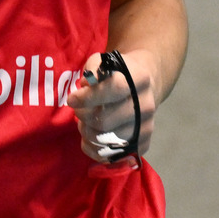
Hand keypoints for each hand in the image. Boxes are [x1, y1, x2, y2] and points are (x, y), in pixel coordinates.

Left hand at [66, 49, 157, 164]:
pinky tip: (88, 138)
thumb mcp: (104, 62)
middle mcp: (146, 105)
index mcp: (139, 78)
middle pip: (106, 120)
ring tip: (84, 122)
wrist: (142, 87)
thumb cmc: (117, 73)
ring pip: (106, 140)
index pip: (114, 89)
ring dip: (87, 132)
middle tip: (77, 110)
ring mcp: (146, 127)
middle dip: (83, 116)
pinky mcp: (141, 144)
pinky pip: (112, 156)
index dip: (89, 96)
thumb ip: (92, 70)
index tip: (72, 99)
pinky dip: (93, 149)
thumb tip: (85, 87)